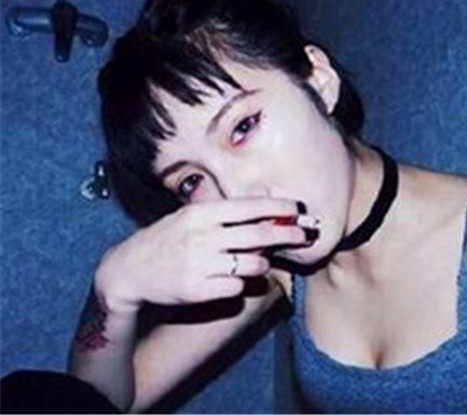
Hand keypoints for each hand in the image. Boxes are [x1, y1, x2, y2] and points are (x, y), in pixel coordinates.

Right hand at [94, 198, 315, 313]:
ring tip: (253, 262)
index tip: (298, 209)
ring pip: (252, 265)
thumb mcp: (187, 217)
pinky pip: (237, 288)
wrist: (128, 270)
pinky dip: (240, 285)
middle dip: (287, 235)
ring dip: (261, 264)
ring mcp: (199, 265)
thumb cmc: (165, 240)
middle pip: (258, 236)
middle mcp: (201, 237)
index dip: (277, 208)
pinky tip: (230, 279)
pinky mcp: (197, 291)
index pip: (247, 208)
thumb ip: (221, 214)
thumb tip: (262, 212)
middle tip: (306, 234)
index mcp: (199, 214)